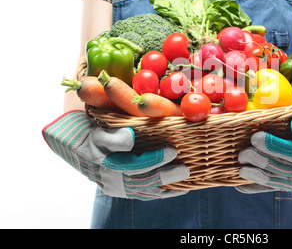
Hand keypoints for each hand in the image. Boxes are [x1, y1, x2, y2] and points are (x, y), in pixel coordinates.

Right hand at [42, 111, 188, 199]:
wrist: (71, 144)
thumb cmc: (88, 133)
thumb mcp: (97, 131)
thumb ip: (114, 137)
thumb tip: (131, 139)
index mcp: (107, 165)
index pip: (135, 166)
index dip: (155, 159)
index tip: (173, 151)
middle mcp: (112, 181)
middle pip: (143, 181)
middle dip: (166, 176)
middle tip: (185, 170)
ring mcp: (117, 188)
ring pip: (145, 192)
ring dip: (166, 188)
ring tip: (185, 182)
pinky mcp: (121, 190)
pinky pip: (142, 195)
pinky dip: (159, 194)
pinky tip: (174, 191)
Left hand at [236, 111, 291, 193]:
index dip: (273, 146)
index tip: (255, 137)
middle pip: (281, 168)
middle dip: (260, 161)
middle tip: (244, 153)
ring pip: (275, 181)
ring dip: (256, 176)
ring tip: (241, 169)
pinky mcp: (289, 187)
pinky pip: (271, 189)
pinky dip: (255, 188)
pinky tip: (240, 186)